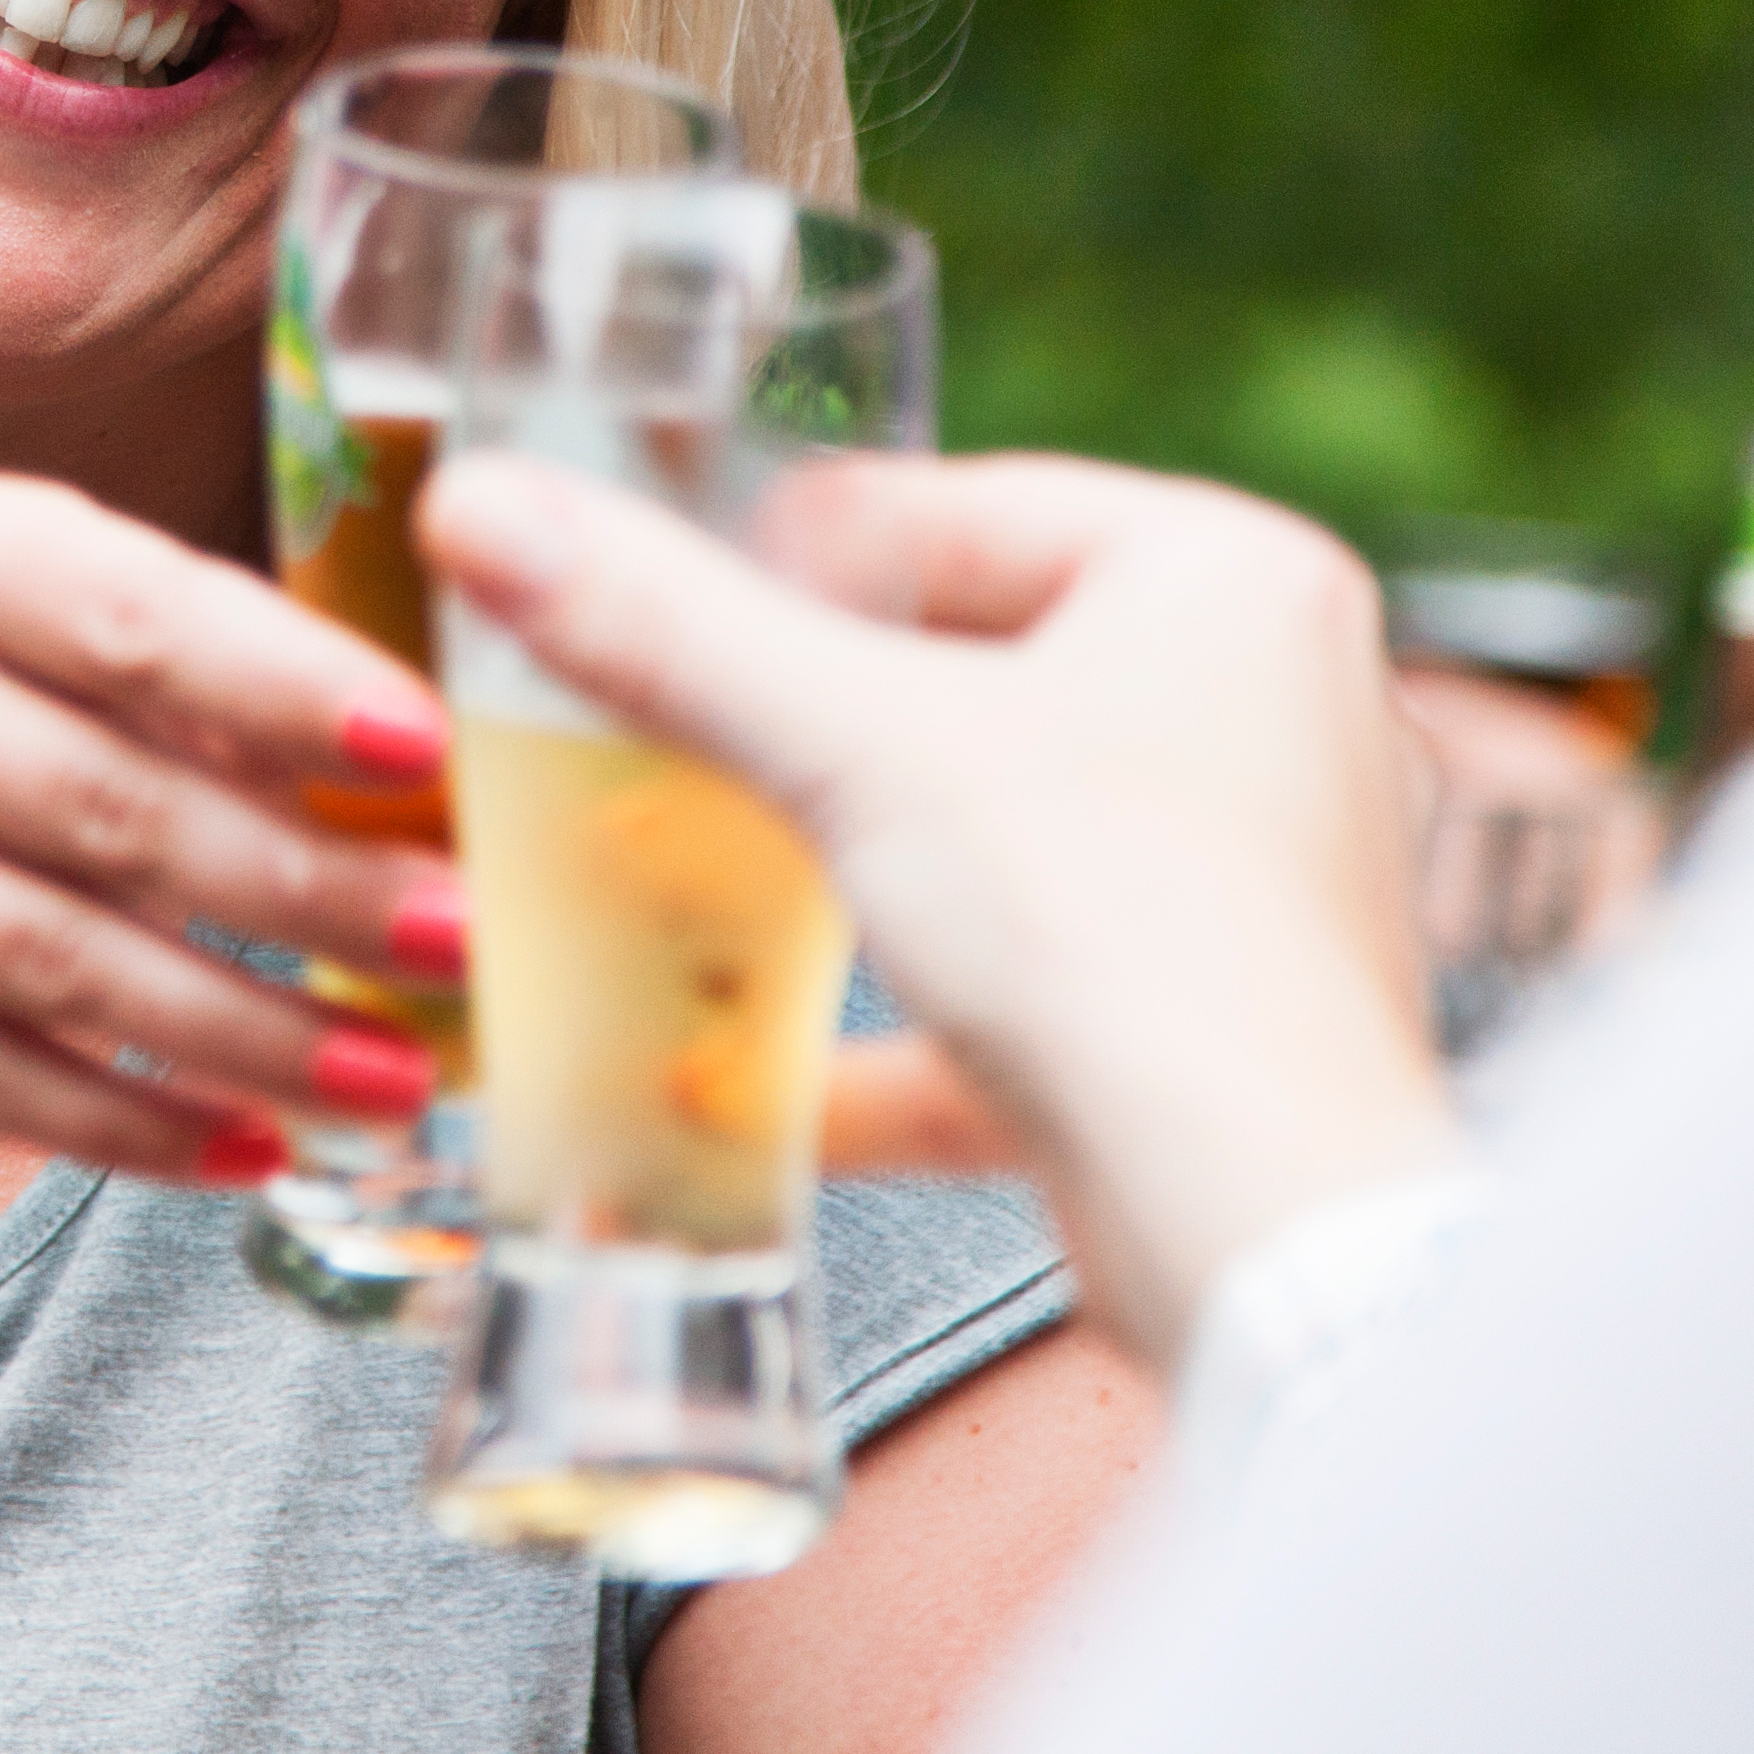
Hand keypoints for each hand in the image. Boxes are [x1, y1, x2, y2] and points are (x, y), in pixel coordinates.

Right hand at [0, 474, 463, 1185]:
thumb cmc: (53, 716)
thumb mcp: (133, 646)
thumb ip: (257, 685)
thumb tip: (449, 788)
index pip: (135, 622)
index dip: (286, 690)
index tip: (428, 754)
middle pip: (102, 805)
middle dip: (304, 891)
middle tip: (454, 949)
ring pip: (49, 961)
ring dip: (243, 1035)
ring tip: (392, 1081)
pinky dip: (129, 1128)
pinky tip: (255, 1147)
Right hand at [418, 448, 1461, 1365]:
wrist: (1260, 1245)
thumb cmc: (1132, 952)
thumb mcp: (856, 750)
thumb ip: (665, 629)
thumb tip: (488, 508)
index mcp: (1226, 577)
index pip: (948, 510)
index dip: (782, 564)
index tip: (655, 616)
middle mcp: (1265, 706)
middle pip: (958, 670)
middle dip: (796, 728)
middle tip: (655, 740)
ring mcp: (1240, 874)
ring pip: (978, 828)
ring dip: (826, 870)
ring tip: (681, 876)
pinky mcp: (1193, 1021)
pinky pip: (1004, 986)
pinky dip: (879, 1027)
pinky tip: (741, 1070)